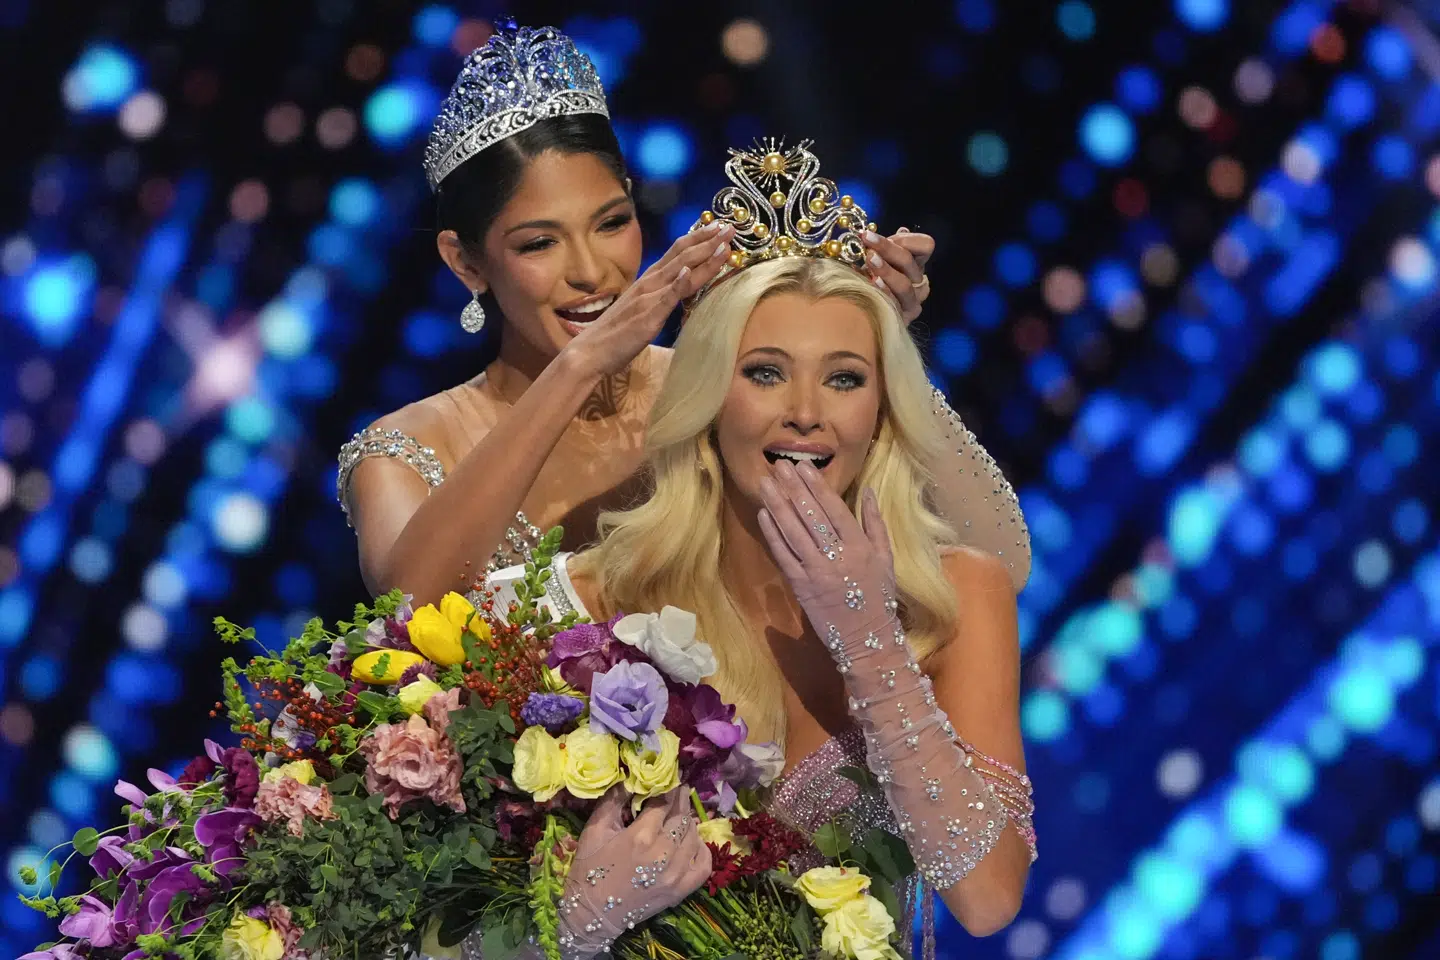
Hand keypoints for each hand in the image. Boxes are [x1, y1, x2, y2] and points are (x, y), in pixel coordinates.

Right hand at [558, 786, 710, 957]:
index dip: (666, 788)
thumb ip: (613, 800)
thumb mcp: (594, 830)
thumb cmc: (589, 870)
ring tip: (681, 814)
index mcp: (641, 835)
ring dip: (688, 821)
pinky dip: (702, 849)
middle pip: (681, 816)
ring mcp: (675, 873)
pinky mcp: (681, 891)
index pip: (664, 802)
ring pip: (693, 836)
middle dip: (680, 800)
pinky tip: (693, 842)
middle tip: (680, 789)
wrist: (591, 914)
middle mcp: (663, 853)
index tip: (668, 780)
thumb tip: (629, 778)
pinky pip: (704, 864)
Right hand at [565, 223, 734, 378]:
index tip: (719, 228)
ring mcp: (648, 298)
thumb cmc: (616, 334)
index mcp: (649, 280)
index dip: (699, 239)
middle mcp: (649, 283)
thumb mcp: (643, 308)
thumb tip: (679, 288)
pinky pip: (664, 298)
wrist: (590, 351)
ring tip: (723, 244)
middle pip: (682, 255)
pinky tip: (688, 271)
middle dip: (708, 241)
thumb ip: (660, 296)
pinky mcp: (647, 316)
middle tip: (731, 227)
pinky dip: (677, 283)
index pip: (677, 253)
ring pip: (679, 271)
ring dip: (702, 256)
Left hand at [756, 460, 898, 644]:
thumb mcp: (886, 558)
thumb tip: (868, 491)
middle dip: (793, 488)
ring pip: (794, 532)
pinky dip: (773, 534)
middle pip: (812, 516)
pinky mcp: (801, 587)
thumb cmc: (878, 597)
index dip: (817, 486)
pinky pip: (784, 556)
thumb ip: (876, 523)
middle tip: (778, 465)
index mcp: (861, 547)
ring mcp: (817, 571)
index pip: (835, 509)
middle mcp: (839, 556)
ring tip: (765, 483)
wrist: (868, 639)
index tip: (803, 466)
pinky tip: (764, 515)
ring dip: (777, 505)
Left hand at [861, 227, 934, 324]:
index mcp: (916, 264)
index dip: (906, 239)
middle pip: (909, 262)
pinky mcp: (903, 319)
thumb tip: (902, 230)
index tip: (879, 237)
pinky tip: (871, 282)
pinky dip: (883, 291)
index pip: (925, 245)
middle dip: (887, 248)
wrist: (864, 315)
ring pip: (904, 284)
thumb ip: (890, 247)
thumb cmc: (871, 282)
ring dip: (886, 270)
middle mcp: (918, 282)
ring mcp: (912, 302)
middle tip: (867, 240)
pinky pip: (894, 304)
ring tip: (869, 260)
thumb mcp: (879, 261)